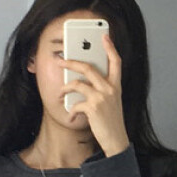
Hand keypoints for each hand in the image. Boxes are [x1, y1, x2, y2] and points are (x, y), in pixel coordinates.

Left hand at [62, 33, 129, 158]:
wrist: (116, 141)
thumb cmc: (112, 122)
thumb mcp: (112, 102)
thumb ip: (103, 90)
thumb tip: (84, 81)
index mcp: (116, 86)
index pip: (116, 61)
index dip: (110, 47)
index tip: (105, 36)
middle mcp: (110, 89)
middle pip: (88, 67)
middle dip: (71, 62)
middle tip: (61, 61)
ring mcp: (101, 98)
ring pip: (78, 83)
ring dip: (65, 88)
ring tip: (60, 93)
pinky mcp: (93, 108)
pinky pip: (76, 104)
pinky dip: (71, 111)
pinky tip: (71, 117)